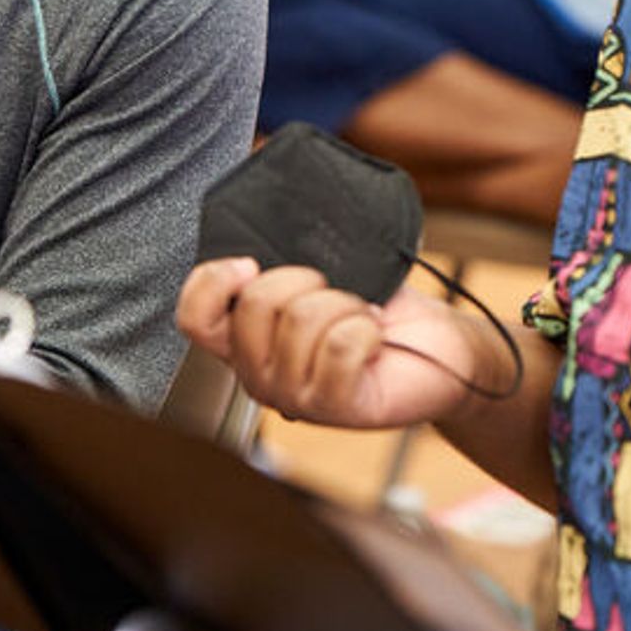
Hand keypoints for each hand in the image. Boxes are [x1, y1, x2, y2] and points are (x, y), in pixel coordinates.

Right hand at [177, 257, 505, 429]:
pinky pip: (341, 345)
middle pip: (255, 305)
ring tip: (360, 317)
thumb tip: (261, 223)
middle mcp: (259, 376)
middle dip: (304, 279)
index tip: (249, 261)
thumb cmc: (376, 306)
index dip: (213, 282)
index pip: (193, 319)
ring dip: (344, 304)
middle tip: (333, 291)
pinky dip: (366, 326)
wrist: (437, 344)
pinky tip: (374, 338)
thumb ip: (280, 259)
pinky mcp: (337, 408)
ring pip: (301, 320)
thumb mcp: (321, 275)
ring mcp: (295, 398)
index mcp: (245, 342)